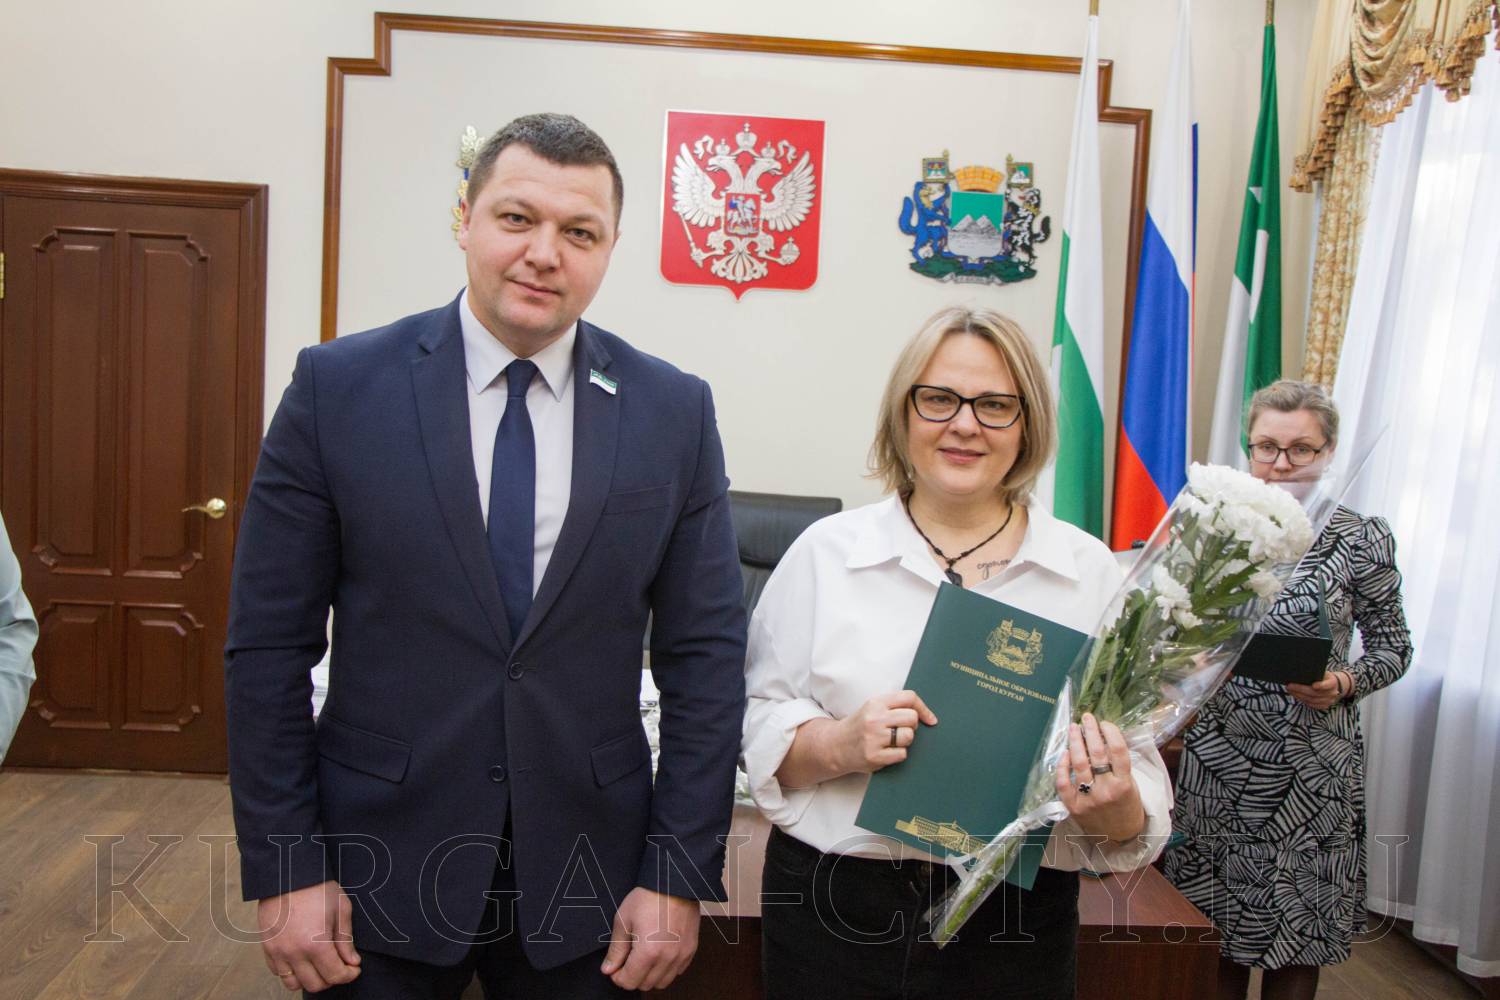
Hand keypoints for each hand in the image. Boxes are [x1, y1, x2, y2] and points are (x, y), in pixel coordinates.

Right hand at [257, 880, 360, 992]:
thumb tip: (352, 962)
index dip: (349, 975)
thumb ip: (346, 940)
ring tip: (320, 965)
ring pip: (294, 984)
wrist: (288, 872)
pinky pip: (278, 972)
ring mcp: (278, 952)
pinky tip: (302, 960)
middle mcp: (294, 953)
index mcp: (316, 944)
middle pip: (315, 984)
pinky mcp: (267, 947)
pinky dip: (291, 972)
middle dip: (332, 979)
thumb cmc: (317, 887)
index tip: (354, 968)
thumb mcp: (341, 909)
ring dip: (310, 979)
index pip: (335, 975)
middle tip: (340, 966)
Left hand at [600, 887, 700, 990]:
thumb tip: (608, 969)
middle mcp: (667, 958)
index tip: (615, 968)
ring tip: (644, 957)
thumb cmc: (649, 897)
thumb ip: (616, 949)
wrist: (674, 882)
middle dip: (633, 976)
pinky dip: (667, 968)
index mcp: (648, 953)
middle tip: (627, 960)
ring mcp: (681, 955)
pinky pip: (678, 971)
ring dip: (650, 975)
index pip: (629, 982)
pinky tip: (660, 953)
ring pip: (662, 982)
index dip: (618, 976)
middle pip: (645, 985)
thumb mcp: (623, 920)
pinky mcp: (691, 949)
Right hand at [834, 690, 938, 774]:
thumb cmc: (861, 726)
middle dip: (912, 725)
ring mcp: (874, 738)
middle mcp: (874, 719)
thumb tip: (928, 716)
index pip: (909, 697)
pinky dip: (898, 754)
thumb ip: (895, 706)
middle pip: (912, 718)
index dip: (923, 708)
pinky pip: (902, 754)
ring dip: (905, 740)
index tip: (930, 719)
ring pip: (909, 736)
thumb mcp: (874, 708)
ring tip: (892, 741)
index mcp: (876, 703)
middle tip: (901, 729)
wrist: (836, 745)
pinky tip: (886, 752)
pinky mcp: (874, 756)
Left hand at [1055, 713, 1144, 842]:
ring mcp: (1088, 799)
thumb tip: (1104, 737)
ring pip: (1079, 764)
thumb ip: (1119, 764)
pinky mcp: (1074, 807)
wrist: (1121, 837)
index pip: (1118, 750)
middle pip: (1097, 753)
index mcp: (1124, 784)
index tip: (1104, 723)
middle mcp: (1106, 790)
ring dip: (1075, 742)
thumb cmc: (1127, 806)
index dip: (1110, 732)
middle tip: (1086, 717)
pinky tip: (1064, 753)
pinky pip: (1063, 782)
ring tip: (1074, 728)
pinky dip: (1062, 766)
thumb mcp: (1131, 784)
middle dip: (1091, 731)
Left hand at [1287, 670, 1349, 709]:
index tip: (1314, 685)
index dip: (1321, 685)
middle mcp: (1332, 693)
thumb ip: (1315, 673)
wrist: (1335, 686)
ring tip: (1290, 690)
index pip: (1328, 684)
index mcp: (1333, 683)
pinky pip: (1312, 704)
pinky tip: (1296, 695)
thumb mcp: (1323, 672)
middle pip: (1315, 693)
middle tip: (1289, 686)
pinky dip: (1302, 700)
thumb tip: (1300, 671)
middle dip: (1301, 689)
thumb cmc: (1325, 677)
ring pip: (1312, 700)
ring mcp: (1329, 701)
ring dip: (1299, 695)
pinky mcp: (1324, 706)